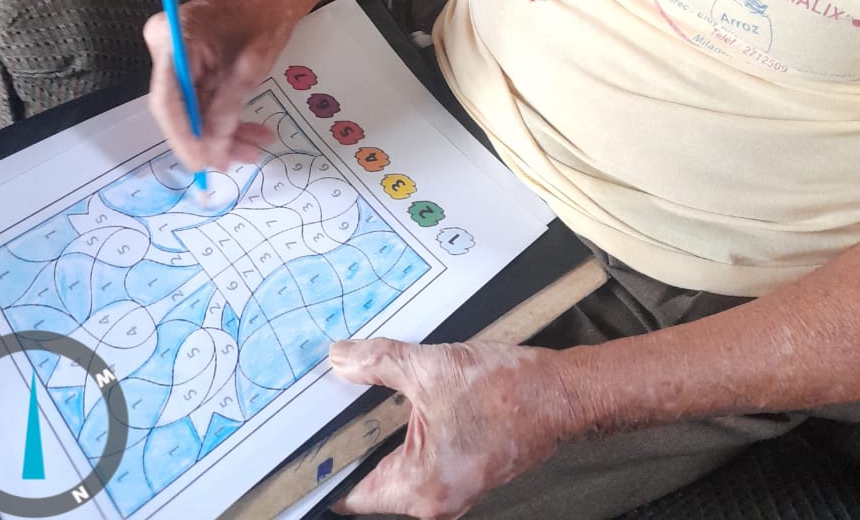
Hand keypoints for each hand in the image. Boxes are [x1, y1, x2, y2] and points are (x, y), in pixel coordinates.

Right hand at [144, 0, 300, 171]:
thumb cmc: (265, 18)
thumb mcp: (252, 66)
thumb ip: (229, 107)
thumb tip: (212, 149)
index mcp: (174, 36)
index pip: (167, 99)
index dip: (183, 136)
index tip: (202, 163)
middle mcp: (165, 45)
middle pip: (177, 108)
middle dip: (207, 138)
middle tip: (233, 162)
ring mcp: (173, 55)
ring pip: (191, 109)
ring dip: (221, 132)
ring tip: (252, 148)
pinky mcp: (187, 65)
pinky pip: (200, 99)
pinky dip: (223, 118)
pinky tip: (249, 134)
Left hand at [329, 337, 577, 518]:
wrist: (561, 394)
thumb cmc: (505, 390)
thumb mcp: (431, 367)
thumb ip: (378, 363)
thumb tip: (339, 358)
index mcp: (420, 488)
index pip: (351, 495)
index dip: (323, 468)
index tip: (298, 441)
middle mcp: (434, 500)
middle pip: (371, 478)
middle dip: (349, 442)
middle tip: (323, 405)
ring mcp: (451, 489)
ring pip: (396, 466)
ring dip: (378, 433)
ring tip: (353, 395)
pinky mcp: (464, 471)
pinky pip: (419, 459)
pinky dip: (403, 432)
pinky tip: (395, 398)